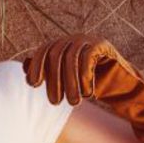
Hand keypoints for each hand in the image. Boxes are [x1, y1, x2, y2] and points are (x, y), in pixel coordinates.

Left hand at [22, 33, 143, 105]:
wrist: (119, 83)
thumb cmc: (89, 81)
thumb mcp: (65, 78)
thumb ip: (47, 71)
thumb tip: (24, 67)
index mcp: (62, 44)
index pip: (44, 50)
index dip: (36, 66)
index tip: (34, 85)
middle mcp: (72, 39)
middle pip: (56, 55)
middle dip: (54, 81)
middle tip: (55, 103)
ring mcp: (88, 39)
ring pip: (71, 58)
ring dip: (70, 83)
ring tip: (74, 103)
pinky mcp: (102, 45)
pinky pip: (88, 57)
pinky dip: (85, 76)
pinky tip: (88, 93)